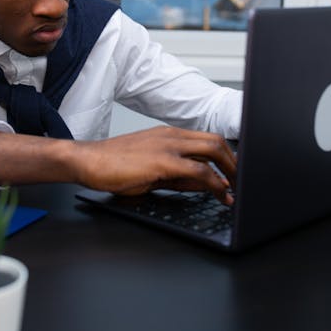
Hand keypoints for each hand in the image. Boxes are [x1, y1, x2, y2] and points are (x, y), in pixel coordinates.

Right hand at [73, 126, 236, 204]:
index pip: (208, 139)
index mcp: (169, 135)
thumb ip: (180, 176)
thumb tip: (205, 184)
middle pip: (217, 141)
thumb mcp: (152, 170)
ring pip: (213, 150)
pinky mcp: (163, 161)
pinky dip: (215, 183)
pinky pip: (199, 170)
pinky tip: (220, 195)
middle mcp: (172, 136)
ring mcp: (168, 146)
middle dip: (235, 162)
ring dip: (230, 171)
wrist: (89, 161)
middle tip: (242, 182)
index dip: (227, 156)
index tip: (235, 172)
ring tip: (236, 190)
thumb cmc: (114, 166)